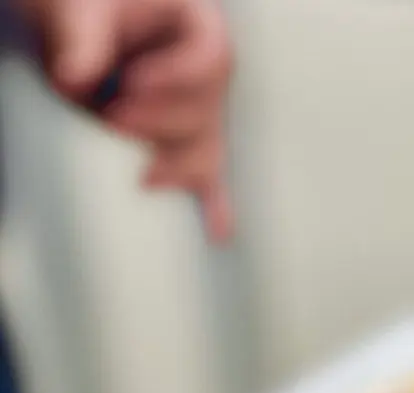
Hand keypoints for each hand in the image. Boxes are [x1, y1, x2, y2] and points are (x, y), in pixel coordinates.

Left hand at [27, 0, 234, 241]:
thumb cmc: (93, 6)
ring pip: (204, 150)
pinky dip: (214, 205)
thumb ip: (86, 37)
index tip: (132, 82)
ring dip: (176, 167)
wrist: (82, 23)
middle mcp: (207, 76)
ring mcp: (200, 113)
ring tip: (144, 178)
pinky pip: (208, 177)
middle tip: (115, 117)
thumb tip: (75, 79)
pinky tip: (220, 232)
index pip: (212, 58)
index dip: (176, 76)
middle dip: (161, 123)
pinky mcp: (184, 142)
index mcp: (201, 28)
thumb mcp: (88, 7)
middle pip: (206, 111)